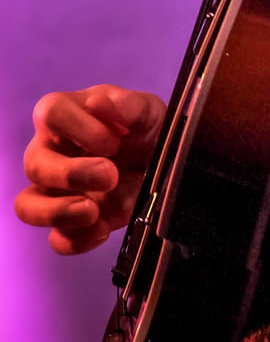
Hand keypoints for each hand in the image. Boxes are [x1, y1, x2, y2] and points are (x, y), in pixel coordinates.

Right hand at [15, 84, 165, 254]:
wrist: (170, 165)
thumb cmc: (151, 129)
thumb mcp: (150, 112)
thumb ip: (128, 105)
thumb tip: (97, 102)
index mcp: (70, 114)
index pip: (50, 112)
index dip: (78, 127)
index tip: (114, 140)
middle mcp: (54, 151)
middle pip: (33, 164)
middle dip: (71, 173)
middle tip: (111, 176)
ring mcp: (58, 191)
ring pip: (27, 205)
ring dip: (58, 212)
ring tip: (94, 212)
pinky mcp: (72, 224)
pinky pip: (57, 239)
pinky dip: (77, 239)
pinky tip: (104, 229)